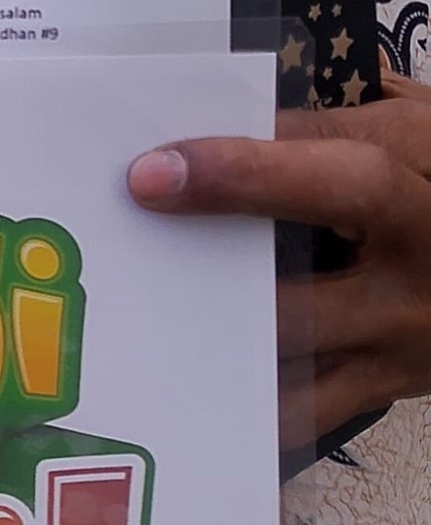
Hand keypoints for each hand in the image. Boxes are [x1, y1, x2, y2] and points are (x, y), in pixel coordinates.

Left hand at [128, 76, 430, 450]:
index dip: (244, 174)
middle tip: (124, 261)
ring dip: (215, 349)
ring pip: (292, 364)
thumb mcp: (416, 131)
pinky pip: (305, 411)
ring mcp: (399, 347)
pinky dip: (245, 404)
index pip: (340, 182)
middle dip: (208, 283)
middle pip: (301, 297)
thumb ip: (330, 126)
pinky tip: (182, 394)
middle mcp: (414, 284)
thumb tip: (226, 113)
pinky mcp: (383, 388)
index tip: (153, 171)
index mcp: (421, 200)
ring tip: (133, 331)